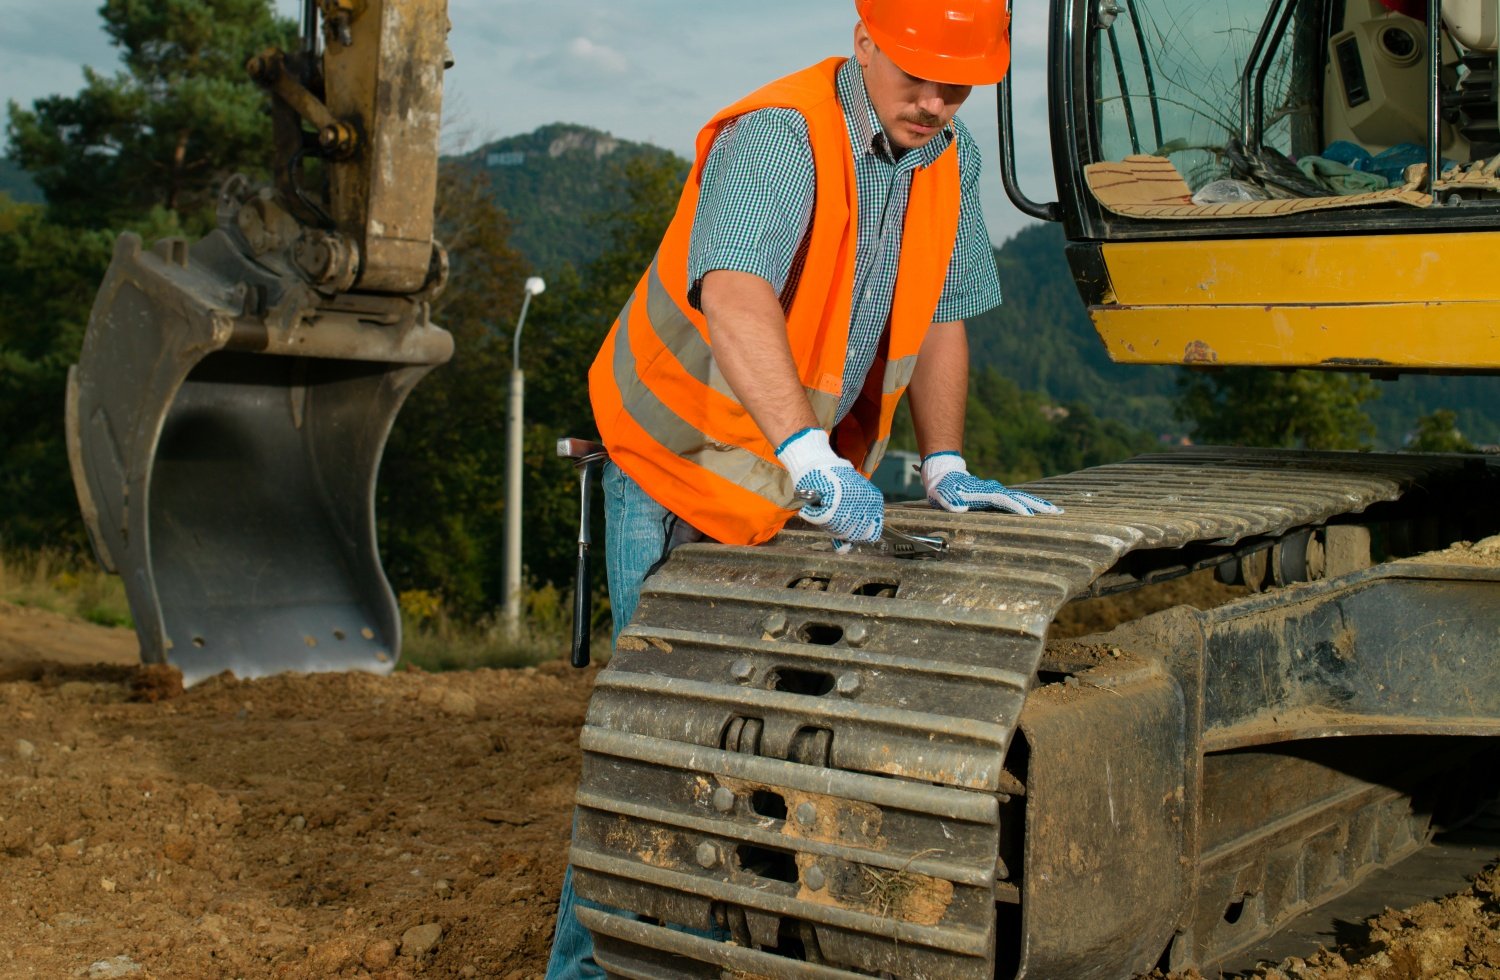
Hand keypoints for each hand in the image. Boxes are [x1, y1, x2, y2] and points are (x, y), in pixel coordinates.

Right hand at [776, 428, 883, 549]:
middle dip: (838, 528)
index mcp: (875, 501)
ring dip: (825, 521)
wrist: (815, 462)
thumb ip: (848, 528)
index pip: (871, 534)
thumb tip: (843, 551)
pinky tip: (815, 502)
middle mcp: (867, 503)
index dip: (855, 534)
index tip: (844, 523)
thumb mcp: (846, 505)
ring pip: (837, 529)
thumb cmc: (830, 484)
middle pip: (852, 534)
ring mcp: (852, 503)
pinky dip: (813, 514)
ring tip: (822, 503)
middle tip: (829, 510)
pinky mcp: (835, 502)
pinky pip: (821, 521)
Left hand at [921, 452, 1062, 515]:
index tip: (1029, 516)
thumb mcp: (941, 496)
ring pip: (1022, 497)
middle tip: (1056, 511)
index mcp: (984, 492)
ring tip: (1057, 511)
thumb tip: (960, 509)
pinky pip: (1017, 499)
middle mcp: (995, 490)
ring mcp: (998, 492)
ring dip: (1039, 504)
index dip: (1015, 507)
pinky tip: (1041, 510)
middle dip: (1037, 504)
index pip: (1003, 500)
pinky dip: (1031, 504)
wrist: (946, 475)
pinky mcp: (998, 495)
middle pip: (1020, 497)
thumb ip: (949, 502)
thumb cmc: (943, 489)